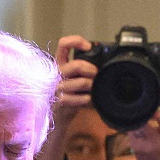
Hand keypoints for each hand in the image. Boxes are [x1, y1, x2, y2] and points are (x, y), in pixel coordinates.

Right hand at [35, 35, 94, 159]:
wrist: (57, 118)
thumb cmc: (69, 96)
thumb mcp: (74, 79)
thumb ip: (83, 69)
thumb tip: (103, 63)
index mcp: (59, 64)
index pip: (63, 45)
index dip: (76, 41)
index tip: (88, 47)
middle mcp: (56, 73)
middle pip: (77, 64)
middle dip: (92, 70)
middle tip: (96, 75)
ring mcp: (56, 88)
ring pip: (81, 82)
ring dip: (92, 86)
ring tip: (92, 90)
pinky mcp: (59, 101)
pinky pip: (80, 98)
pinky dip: (87, 99)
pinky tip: (87, 101)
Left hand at [124, 96, 159, 159]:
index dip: (157, 111)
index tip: (155, 106)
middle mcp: (155, 142)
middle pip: (143, 120)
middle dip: (143, 112)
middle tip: (144, 106)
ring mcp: (142, 145)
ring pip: (135, 122)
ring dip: (138, 117)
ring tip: (143, 116)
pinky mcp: (133, 147)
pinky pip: (131, 129)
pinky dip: (135, 125)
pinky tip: (139, 126)